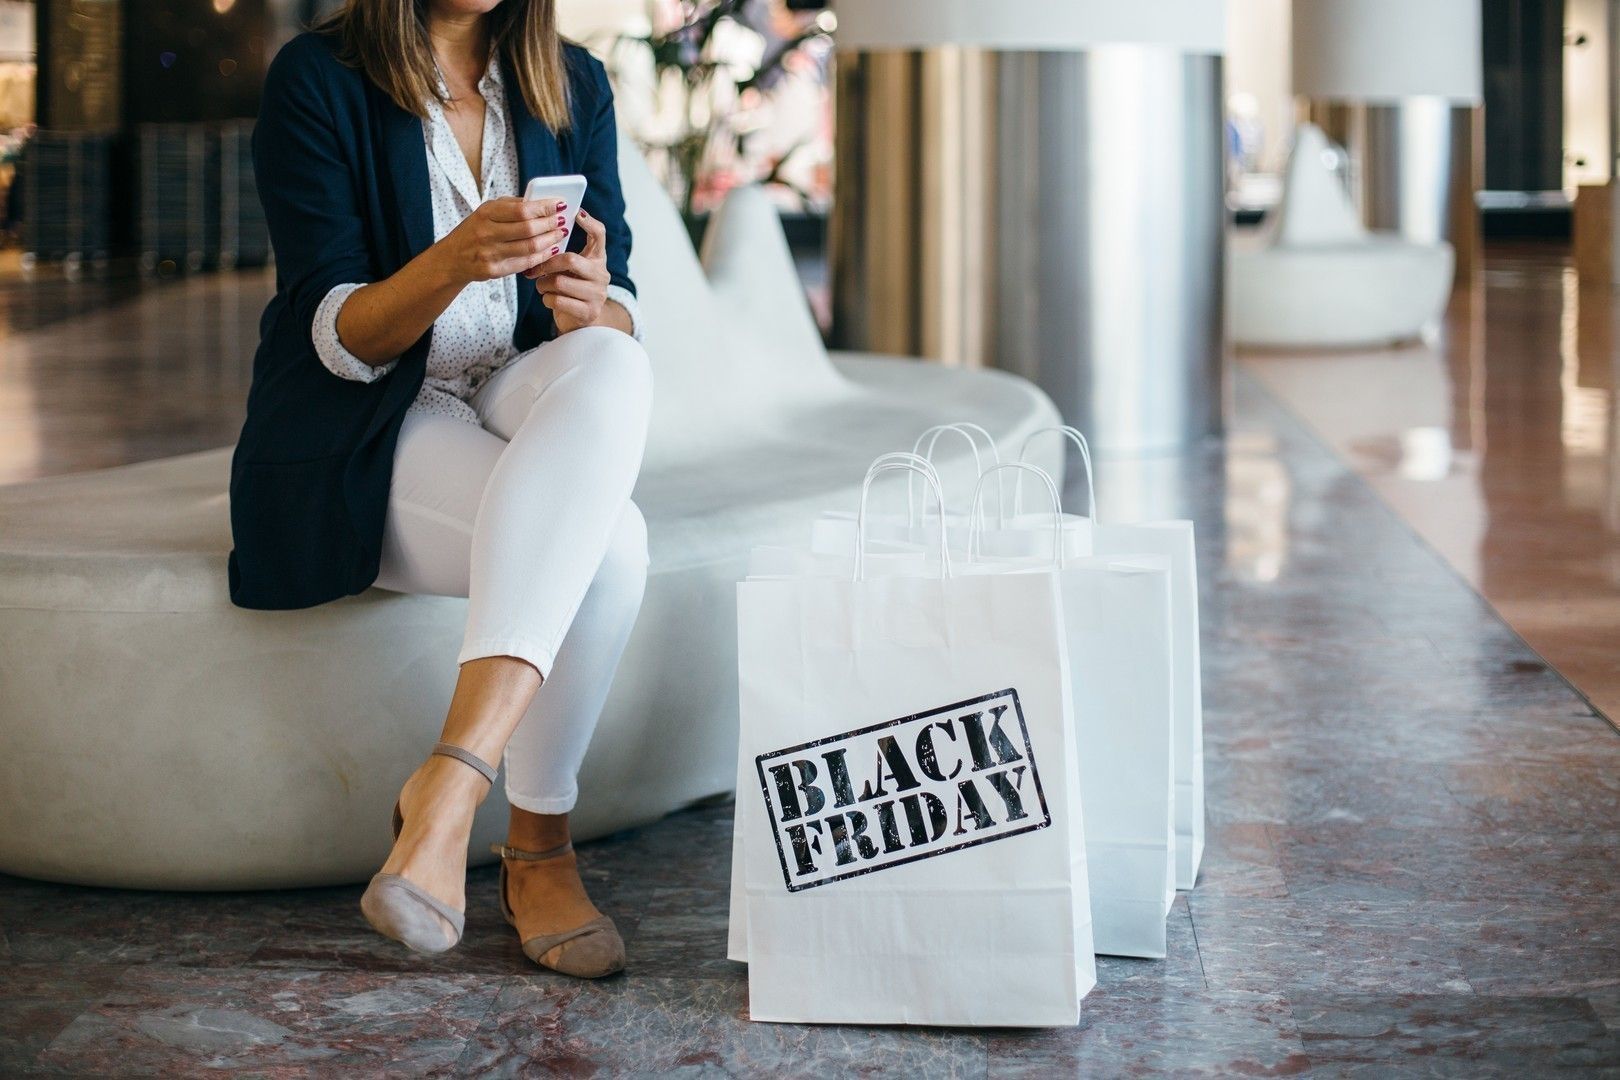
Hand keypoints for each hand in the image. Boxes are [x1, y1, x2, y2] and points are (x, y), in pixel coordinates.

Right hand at [432, 196, 569, 285]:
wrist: (452, 258)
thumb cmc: (475, 230)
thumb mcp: (486, 212)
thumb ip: (512, 206)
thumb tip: (543, 202)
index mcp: (485, 213)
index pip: (522, 209)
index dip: (544, 207)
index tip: (560, 204)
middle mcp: (486, 233)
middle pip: (528, 229)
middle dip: (550, 224)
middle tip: (563, 220)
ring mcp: (490, 253)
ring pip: (530, 248)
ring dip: (550, 240)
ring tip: (560, 234)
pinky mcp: (494, 271)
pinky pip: (525, 263)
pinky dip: (542, 256)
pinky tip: (551, 249)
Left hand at [526, 208, 610, 333]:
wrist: (580, 321)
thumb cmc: (570, 289)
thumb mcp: (571, 269)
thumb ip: (563, 254)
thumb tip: (539, 234)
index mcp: (597, 259)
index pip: (599, 235)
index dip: (589, 223)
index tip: (577, 214)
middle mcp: (601, 274)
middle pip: (570, 259)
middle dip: (547, 264)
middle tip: (534, 269)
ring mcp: (597, 294)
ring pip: (559, 282)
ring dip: (543, 284)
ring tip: (541, 286)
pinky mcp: (588, 311)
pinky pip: (558, 301)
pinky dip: (546, 299)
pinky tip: (549, 299)